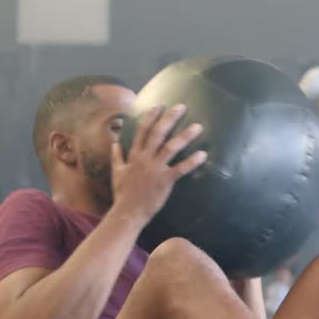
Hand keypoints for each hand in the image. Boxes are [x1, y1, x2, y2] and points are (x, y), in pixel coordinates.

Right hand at [110, 104, 206, 222]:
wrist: (127, 212)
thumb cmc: (123, 194)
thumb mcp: (117, 172)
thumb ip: (116, 157)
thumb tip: (115, 144)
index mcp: (134, 155)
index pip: (142, 130)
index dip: (151, 116)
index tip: (159, 105)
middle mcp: (145, 158)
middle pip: (158, 133)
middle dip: (170, 118)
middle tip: (181, 107)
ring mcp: (155, 169)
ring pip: (171, 147)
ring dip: (185, 136)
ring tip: (197, 127)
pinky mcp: (164, 181)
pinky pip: (181, 169)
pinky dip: (192, 162)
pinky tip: (203, 155)